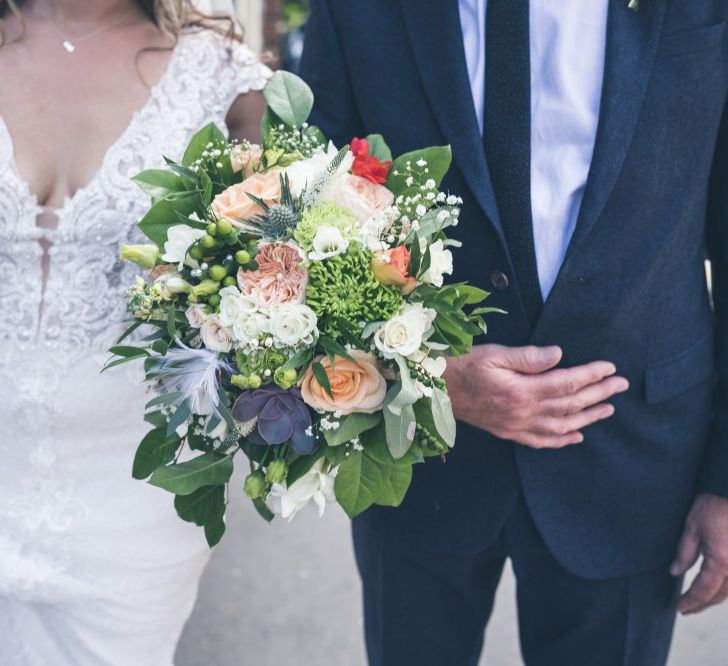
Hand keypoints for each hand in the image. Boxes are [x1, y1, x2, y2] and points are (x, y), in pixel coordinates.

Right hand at [443, 344, 628, 448]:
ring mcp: (516, 426)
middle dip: (599, 394)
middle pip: (570, 405)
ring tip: (608, 409)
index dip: (591, 375)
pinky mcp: (508, 432)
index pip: (566, 383)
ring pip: (561, 426)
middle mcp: (523, 412)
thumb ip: (527, 356)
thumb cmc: (462, 365)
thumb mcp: (493, 353)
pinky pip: (541, 441)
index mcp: (521, 390)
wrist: (436, 390)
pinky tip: (577, 435)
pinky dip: (562, 440)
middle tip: (621, 386)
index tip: (610, 367)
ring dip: (588, 418)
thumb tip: (559, 354)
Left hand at [671, 493, 727, 613]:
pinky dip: (724, 588)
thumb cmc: (712, 506)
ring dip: (713, 598)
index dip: (690, 602)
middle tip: (685, 609)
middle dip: (701, 604)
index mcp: (720, 562)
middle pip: (719, 596)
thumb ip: (684, 553)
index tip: (678, 607)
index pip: (703, 591)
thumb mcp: (692, 528)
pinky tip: (713, 588)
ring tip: (696, 601)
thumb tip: (675, 573)